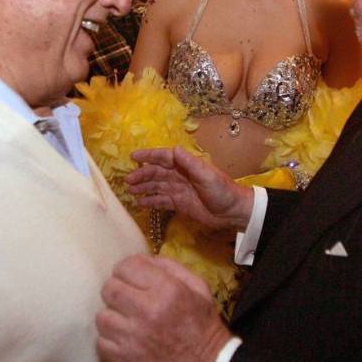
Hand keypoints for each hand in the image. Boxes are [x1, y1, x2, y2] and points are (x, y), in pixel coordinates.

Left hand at [97, 254, 233, 361]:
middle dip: (117, 288)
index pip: (127, 266)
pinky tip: (126, 338)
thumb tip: (144, 260)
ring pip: (102, 315)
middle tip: (128, 296)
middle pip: (109, 288)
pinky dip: (111, 338)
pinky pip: (101, 341)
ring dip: (113, 315)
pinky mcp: (123, 359)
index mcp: (167, 290)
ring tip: (127, 319)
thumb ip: (171, 268)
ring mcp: (132, 337)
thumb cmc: (203, 326)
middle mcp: (147, 311)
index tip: (133, 276)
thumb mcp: (199, 289)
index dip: (128, 269)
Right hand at [127, 146, 253, 232]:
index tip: (133, 156)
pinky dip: (151, 200)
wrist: (233, 212)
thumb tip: (175, 148)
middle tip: (128, 181)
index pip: (164, 157)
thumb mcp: (207, 176)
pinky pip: (162, 201)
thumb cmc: (222, 191)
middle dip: (142, 174)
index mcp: (187, 165)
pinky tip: (140, 203)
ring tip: (130, 191)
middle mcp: (181, 175)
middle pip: (157, 172)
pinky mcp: (179, 204)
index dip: (149, 156)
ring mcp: (179, 190)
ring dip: (144, 187)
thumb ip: (191, 163)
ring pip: (157, 186)